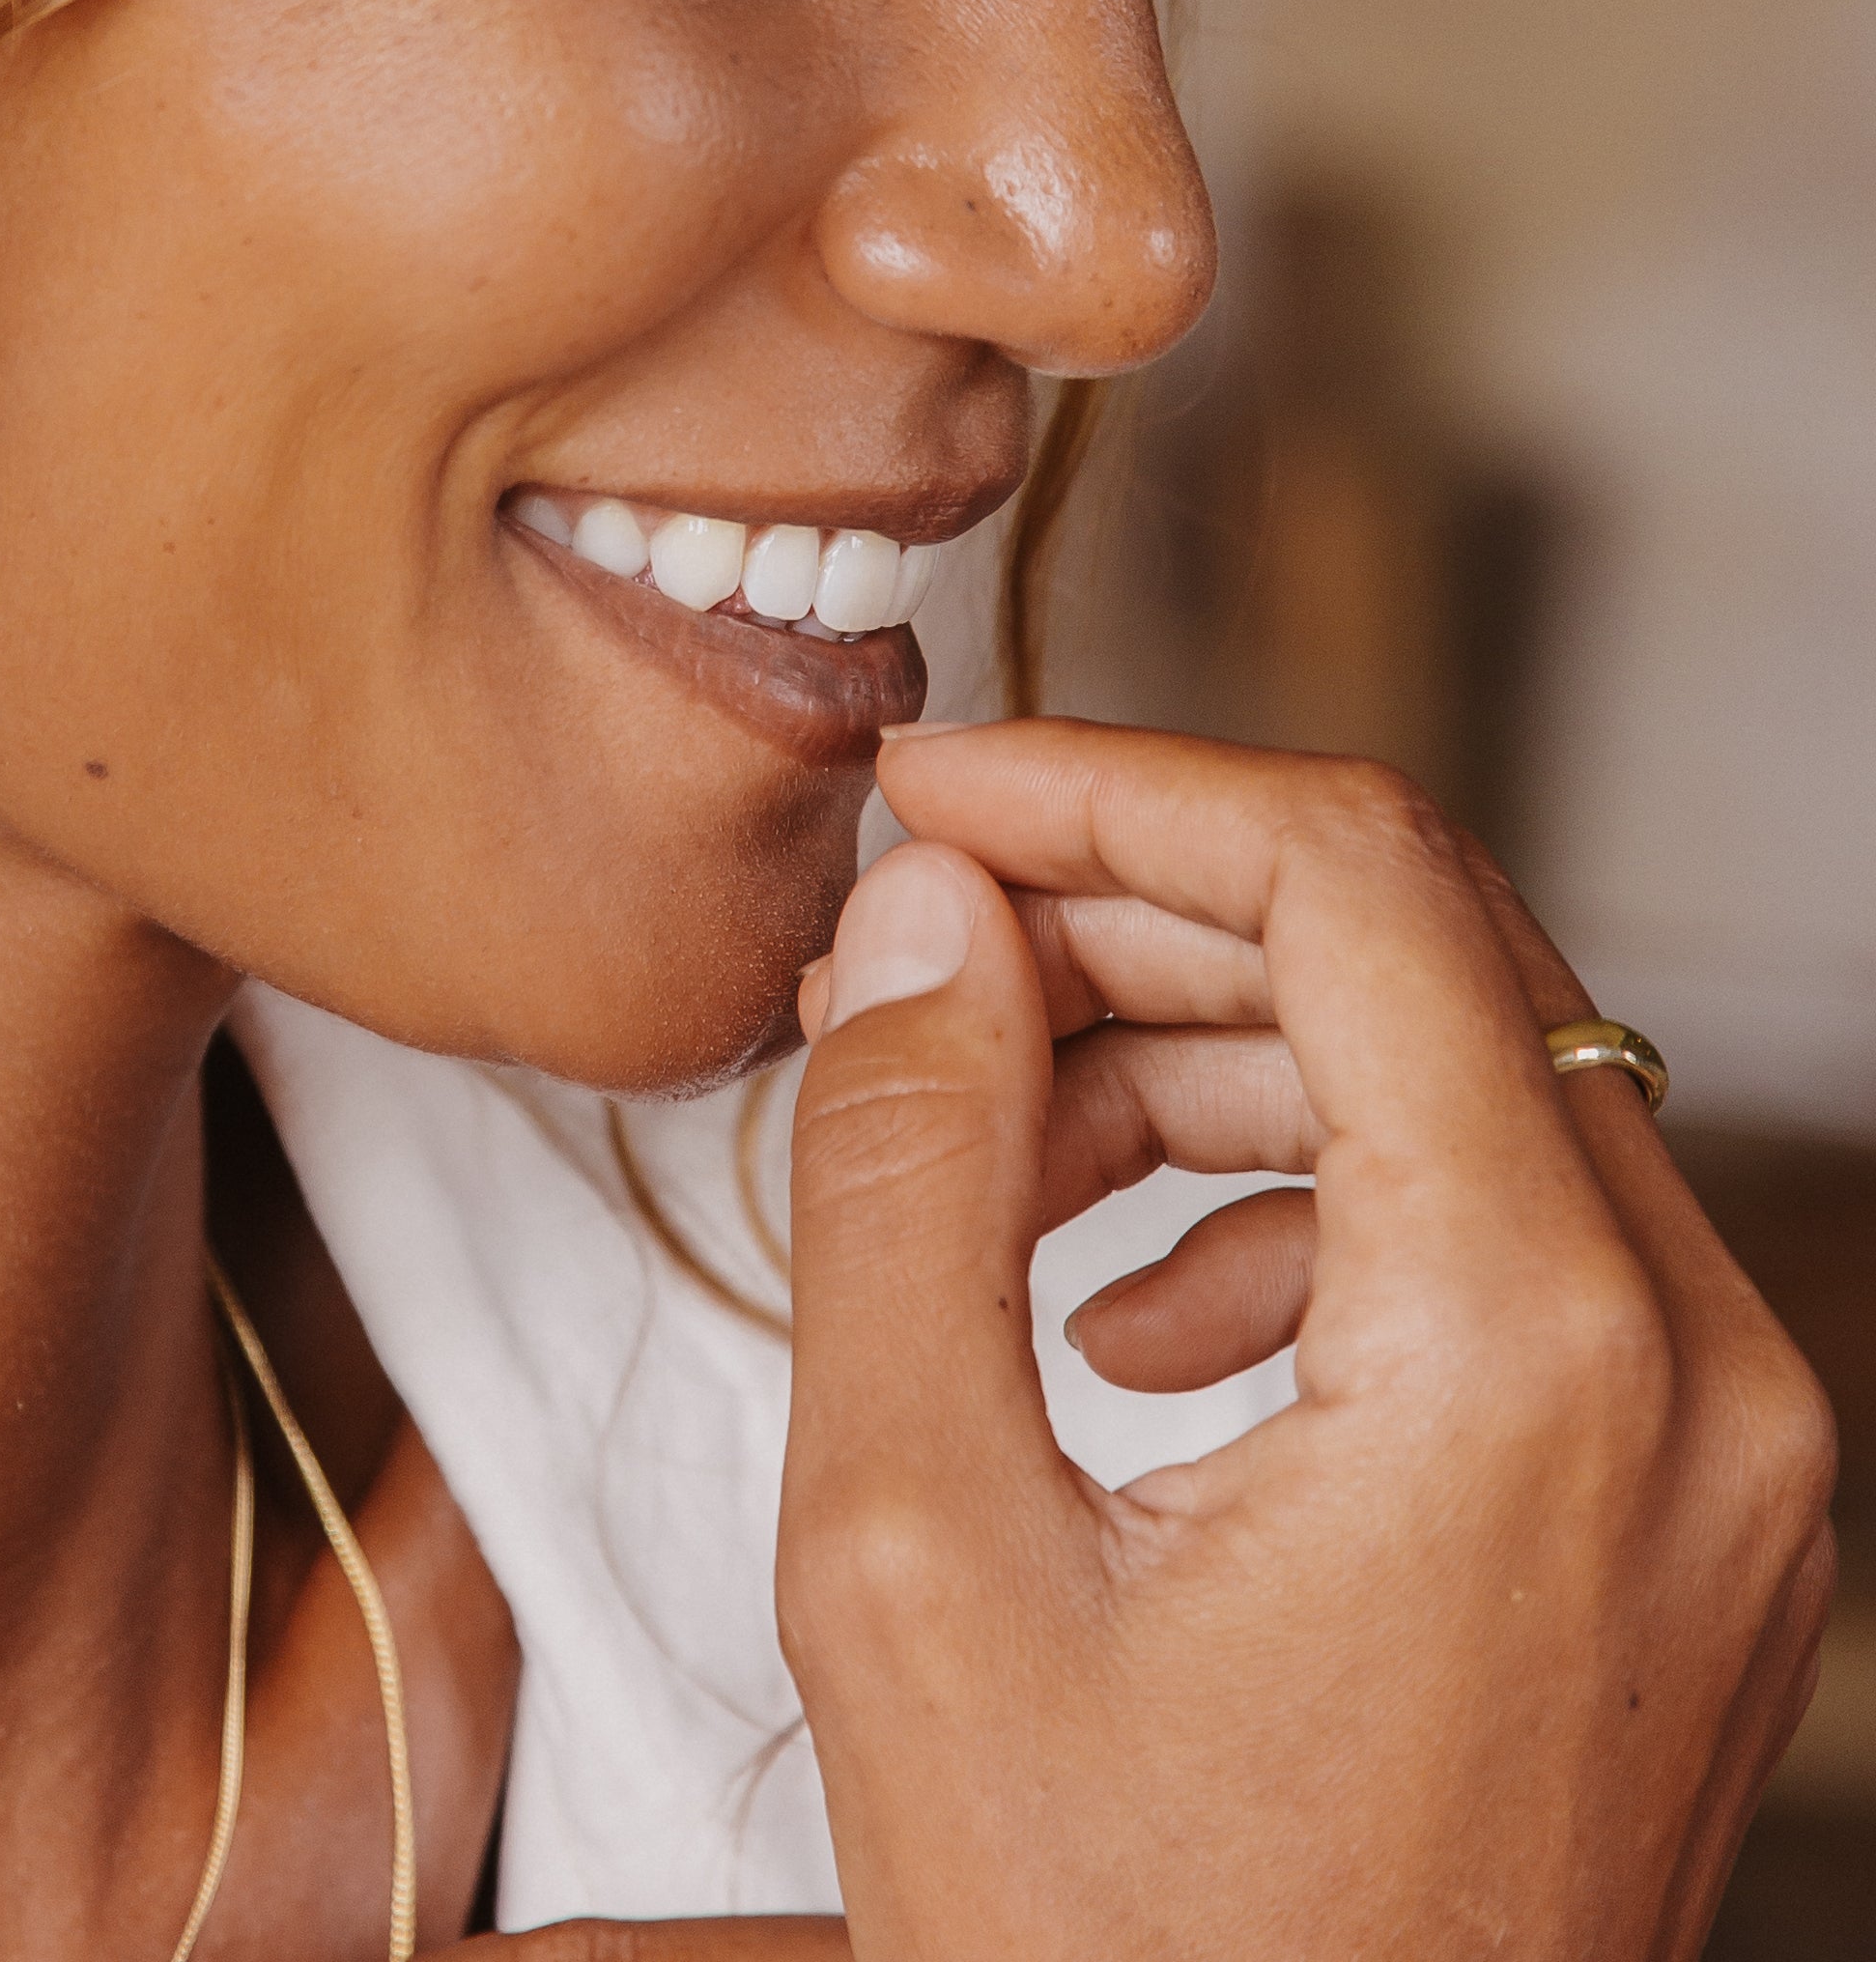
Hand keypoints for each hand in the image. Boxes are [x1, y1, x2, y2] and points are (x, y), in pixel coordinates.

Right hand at [771, 719, 1835, 1961]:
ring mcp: (1729, 1463)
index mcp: (1535, 1355)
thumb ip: (904, 1172)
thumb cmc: (1112, 1952)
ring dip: (1204, 1061)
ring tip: (982, 1152)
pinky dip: (1309, 1202)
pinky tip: (1130, 1316)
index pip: (1352, 879)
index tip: (925, 796)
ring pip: (1462, 1083)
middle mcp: (1702, 1378)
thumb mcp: (917, 1544)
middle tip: (912, 979)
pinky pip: (1510, 1244)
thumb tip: (929, 911)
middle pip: (1418, 960)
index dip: (1113, 789)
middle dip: (1135, 924)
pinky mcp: (1696, 1526)